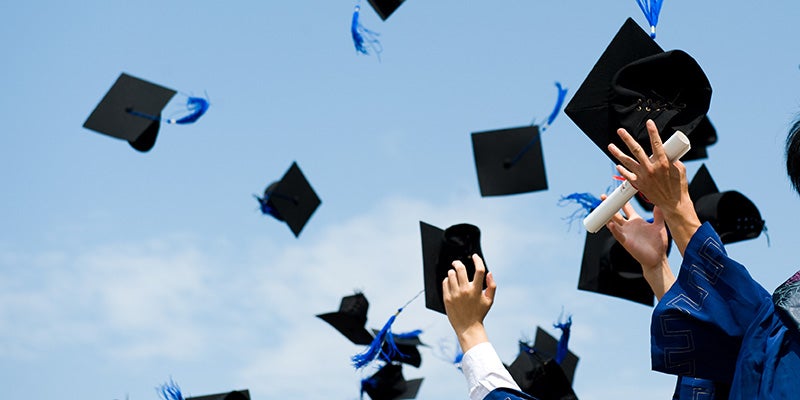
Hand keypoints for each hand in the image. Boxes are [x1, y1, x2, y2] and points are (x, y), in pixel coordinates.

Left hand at [443, 254, 495, 352]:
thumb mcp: (489, 300)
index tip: (475, 257)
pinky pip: (445, 282)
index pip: (479, 270)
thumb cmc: (479, 313)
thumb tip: (489, 273)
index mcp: (477, 290)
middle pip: (460, 269)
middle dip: (458, 263)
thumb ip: (491, 285)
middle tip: (457, 263)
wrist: (468, 327)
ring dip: (452, 272)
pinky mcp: (447, 298)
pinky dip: (447, 280)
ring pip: (451, 274)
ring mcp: (455, 294)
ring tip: (454, 275)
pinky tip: (451, 283)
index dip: (478, 260)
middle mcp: (465, 291)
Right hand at [606, 199, 675, 300]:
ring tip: (602, 207)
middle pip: (616, 213)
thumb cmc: (658, 244)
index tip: (618, 191)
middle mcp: (628, 226)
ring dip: (607, 215)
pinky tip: (610, 223)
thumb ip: (658, 215)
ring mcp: (625, 234)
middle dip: (609, 205)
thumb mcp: (659, 226)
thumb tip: (659, 203)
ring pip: (613, 222)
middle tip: (603, 197)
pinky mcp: (625, 242)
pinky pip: (617, 234)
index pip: (626, 208)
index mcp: (636, 221)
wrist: (658, 259)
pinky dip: (613, 229)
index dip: (622, 200)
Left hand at [607, 119, 700, 254]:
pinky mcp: (638, 184)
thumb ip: (673, 160)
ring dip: (617, 153)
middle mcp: (650, 168)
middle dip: (627, 139)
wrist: (673, 204)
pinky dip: (622, 170)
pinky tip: (617, 165)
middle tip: (620, 131)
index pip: (656, 143)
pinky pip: (627, 175)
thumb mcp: (680, 170)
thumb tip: (667, 153)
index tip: (649, 122)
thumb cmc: (678, 187)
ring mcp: (643, 176)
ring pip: (627, 162)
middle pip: (636, 150)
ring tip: (610, 146)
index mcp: (663, 163)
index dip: (652, 132)